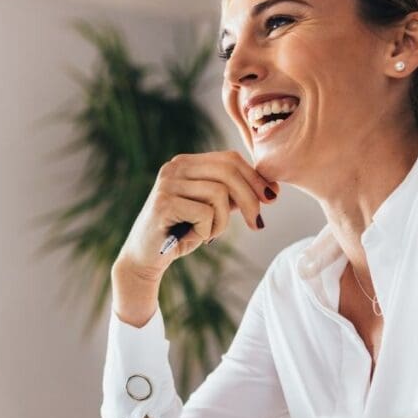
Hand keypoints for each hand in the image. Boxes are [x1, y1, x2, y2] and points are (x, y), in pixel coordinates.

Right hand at [111, 151, 277, 325]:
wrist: (145, 259)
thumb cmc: (180, 233)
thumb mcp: (211, 210)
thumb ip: (232, 195)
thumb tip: (270, 188)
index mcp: (186, 163)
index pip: (229, 159)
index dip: (255, 178)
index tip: (271, 198)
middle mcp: (174, 167)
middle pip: (228, 171)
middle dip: (251, 198)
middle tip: (257, 224)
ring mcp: (167, 183)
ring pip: (219, 194)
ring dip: (222, 222)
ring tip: (209, 234)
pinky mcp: (163, 203)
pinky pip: (205, 213)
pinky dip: (207, 231)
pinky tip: (192, 238)